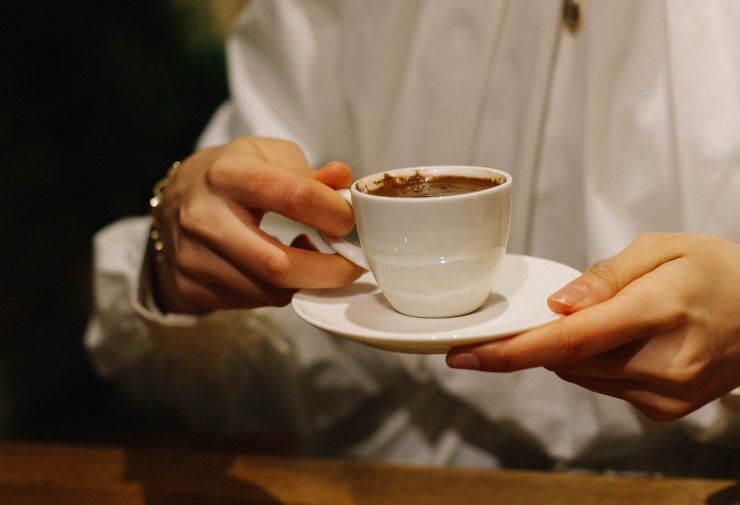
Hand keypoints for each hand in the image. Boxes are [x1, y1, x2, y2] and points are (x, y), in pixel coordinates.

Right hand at [152, 136, 363, 312]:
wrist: (172, 201)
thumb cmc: (231, 173)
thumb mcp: (266, 155)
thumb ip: (307, 172)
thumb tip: (343, 181)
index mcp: (227, 174)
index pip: (294, 196)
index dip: (334, 213)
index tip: (351, 220)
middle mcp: (204, 218)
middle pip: (279, 264)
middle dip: (329, 272)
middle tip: (354, 264)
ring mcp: (192, 257)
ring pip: (270, 291)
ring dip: (306, 281)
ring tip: (314, 258)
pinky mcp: (190, 287)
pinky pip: (254, 301)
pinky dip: (281, 289)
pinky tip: (281, 266)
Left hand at [447, 233, 739, 420]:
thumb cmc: (716, 270)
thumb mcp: (661, 248)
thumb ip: (603, 278)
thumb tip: (556, 306)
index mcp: (660, 311)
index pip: (568, 341)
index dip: (508, 352)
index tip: (463, 356)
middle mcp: (662, 363)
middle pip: (565, 360)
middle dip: (536, 340)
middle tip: (541, 313)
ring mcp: (665, 394)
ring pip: (579, 374)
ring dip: (569, 350)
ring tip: (606, 318)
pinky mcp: (665, 409)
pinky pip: (602, 385)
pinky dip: (593, 363)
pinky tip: (621, 339)